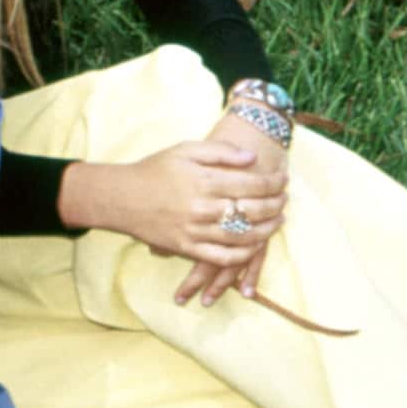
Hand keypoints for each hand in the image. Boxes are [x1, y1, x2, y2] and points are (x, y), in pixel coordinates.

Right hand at [172, 108, 287, 304]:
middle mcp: (202, 207)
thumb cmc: (153, 170)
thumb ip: (218, 151)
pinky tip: (256, 245)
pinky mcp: (188, 248)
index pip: (251, 184)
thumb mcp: (183, 150)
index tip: (283, 179)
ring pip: (244, 236)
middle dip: (276, 205)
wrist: (121, 198)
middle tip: (285, 199)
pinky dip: (244, 254)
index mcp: (202, 180)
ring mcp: (195, 231)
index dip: (273, 182)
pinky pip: (224, 257)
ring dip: (268, 229)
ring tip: (278, 221)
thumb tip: (251, 158)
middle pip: (252, 210)